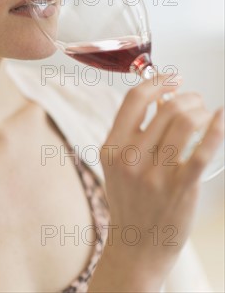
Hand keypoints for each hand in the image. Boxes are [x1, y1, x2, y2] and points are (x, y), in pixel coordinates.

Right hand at [97, 75, 223, 288]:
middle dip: (187, 96)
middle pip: (166, 107)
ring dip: (201, 109)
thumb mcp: (117, 165)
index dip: (156, 81)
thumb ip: (132, 133)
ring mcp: (155, 174)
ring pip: (185, 122)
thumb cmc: (129, 203)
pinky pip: (203, 150)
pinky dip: (216, 128)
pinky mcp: (180, 188)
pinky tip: (221, 118)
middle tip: (194, 99)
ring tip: (204, 112)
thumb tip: (162, 100)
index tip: (171, 78)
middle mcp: (130, 158)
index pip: (134, 100)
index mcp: (112, 147)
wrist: (136, 247)